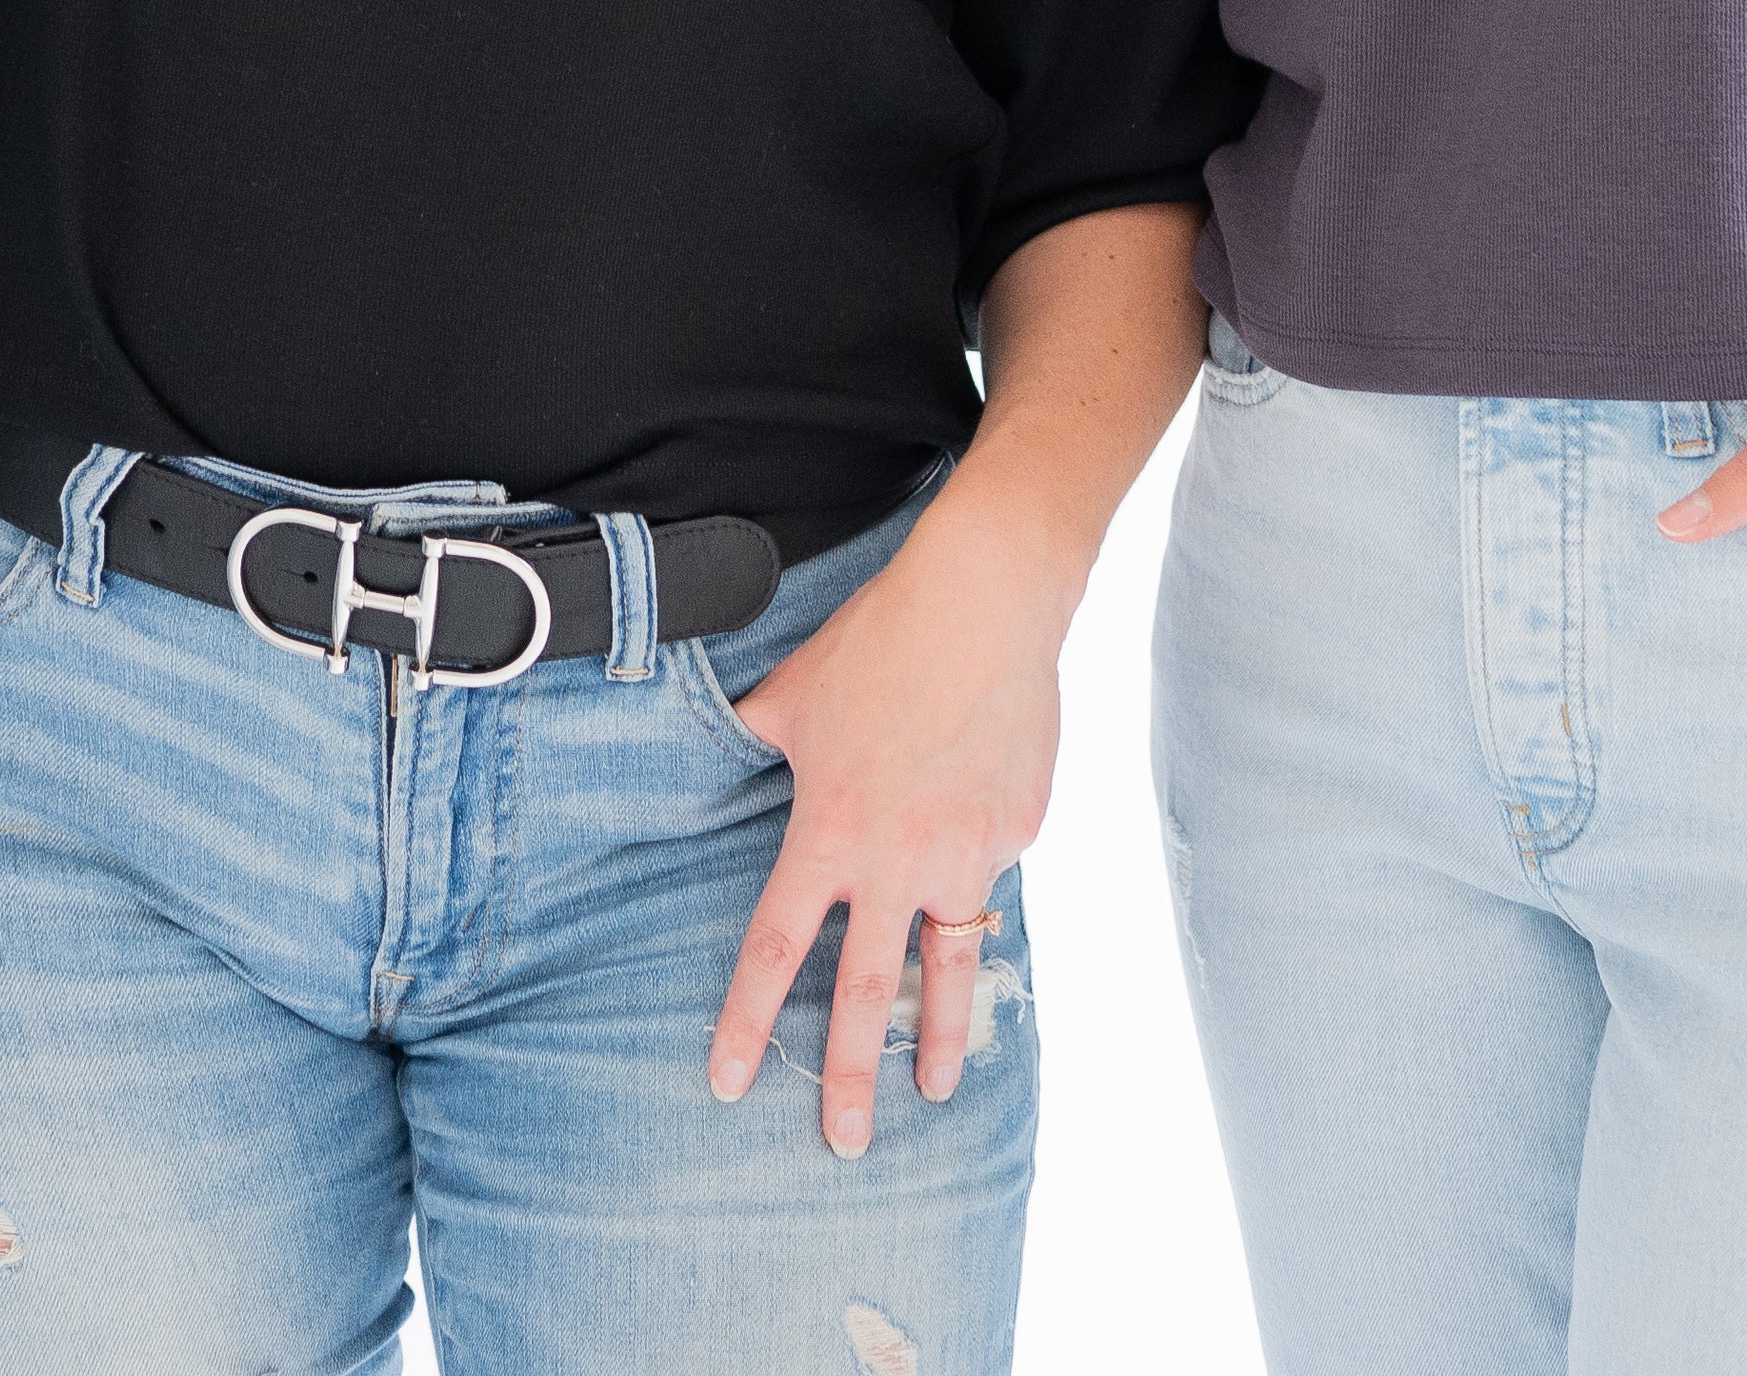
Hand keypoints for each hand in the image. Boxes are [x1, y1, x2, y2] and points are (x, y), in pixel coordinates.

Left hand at [703, 506, 1060, 1152]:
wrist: (985, 603)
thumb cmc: (878, 640)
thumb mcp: (789, 693)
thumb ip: (756, 738)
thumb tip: (728, 744)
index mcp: (827, 833)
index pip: (772, 950)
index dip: (745, 1021)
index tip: (727, 1081)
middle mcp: (895, 862)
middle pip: (864, 995)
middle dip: (849, 1078)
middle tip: (842, 1142)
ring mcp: (966, 853)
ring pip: (950, 969)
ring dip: (943, 1040)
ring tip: (938, 1091)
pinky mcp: (1019, 830)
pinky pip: (992, 867)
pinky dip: (978, 874)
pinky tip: (977, 837)